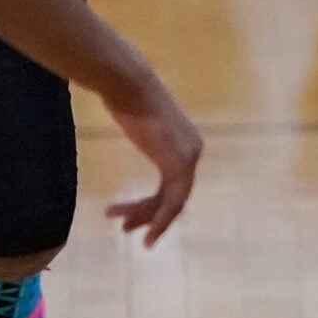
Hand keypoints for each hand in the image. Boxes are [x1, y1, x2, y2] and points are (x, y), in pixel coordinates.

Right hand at [101, 72, 199, 245]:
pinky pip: (172, 200)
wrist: (130, 88)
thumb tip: (144, 133)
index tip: (132, 217)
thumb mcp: (144, 125)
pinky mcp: (177, 162)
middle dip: (151, 215)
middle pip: (175, 195)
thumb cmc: (130, 102)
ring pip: (173, 201)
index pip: (176, 184)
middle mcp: (194, 151)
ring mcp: (188, 157)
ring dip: (148, 218)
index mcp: (189, 144)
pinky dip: (156, 216)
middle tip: (127, 229)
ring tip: (123, 228)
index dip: (156, 204)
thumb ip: (152, 138)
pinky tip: (133, 223)